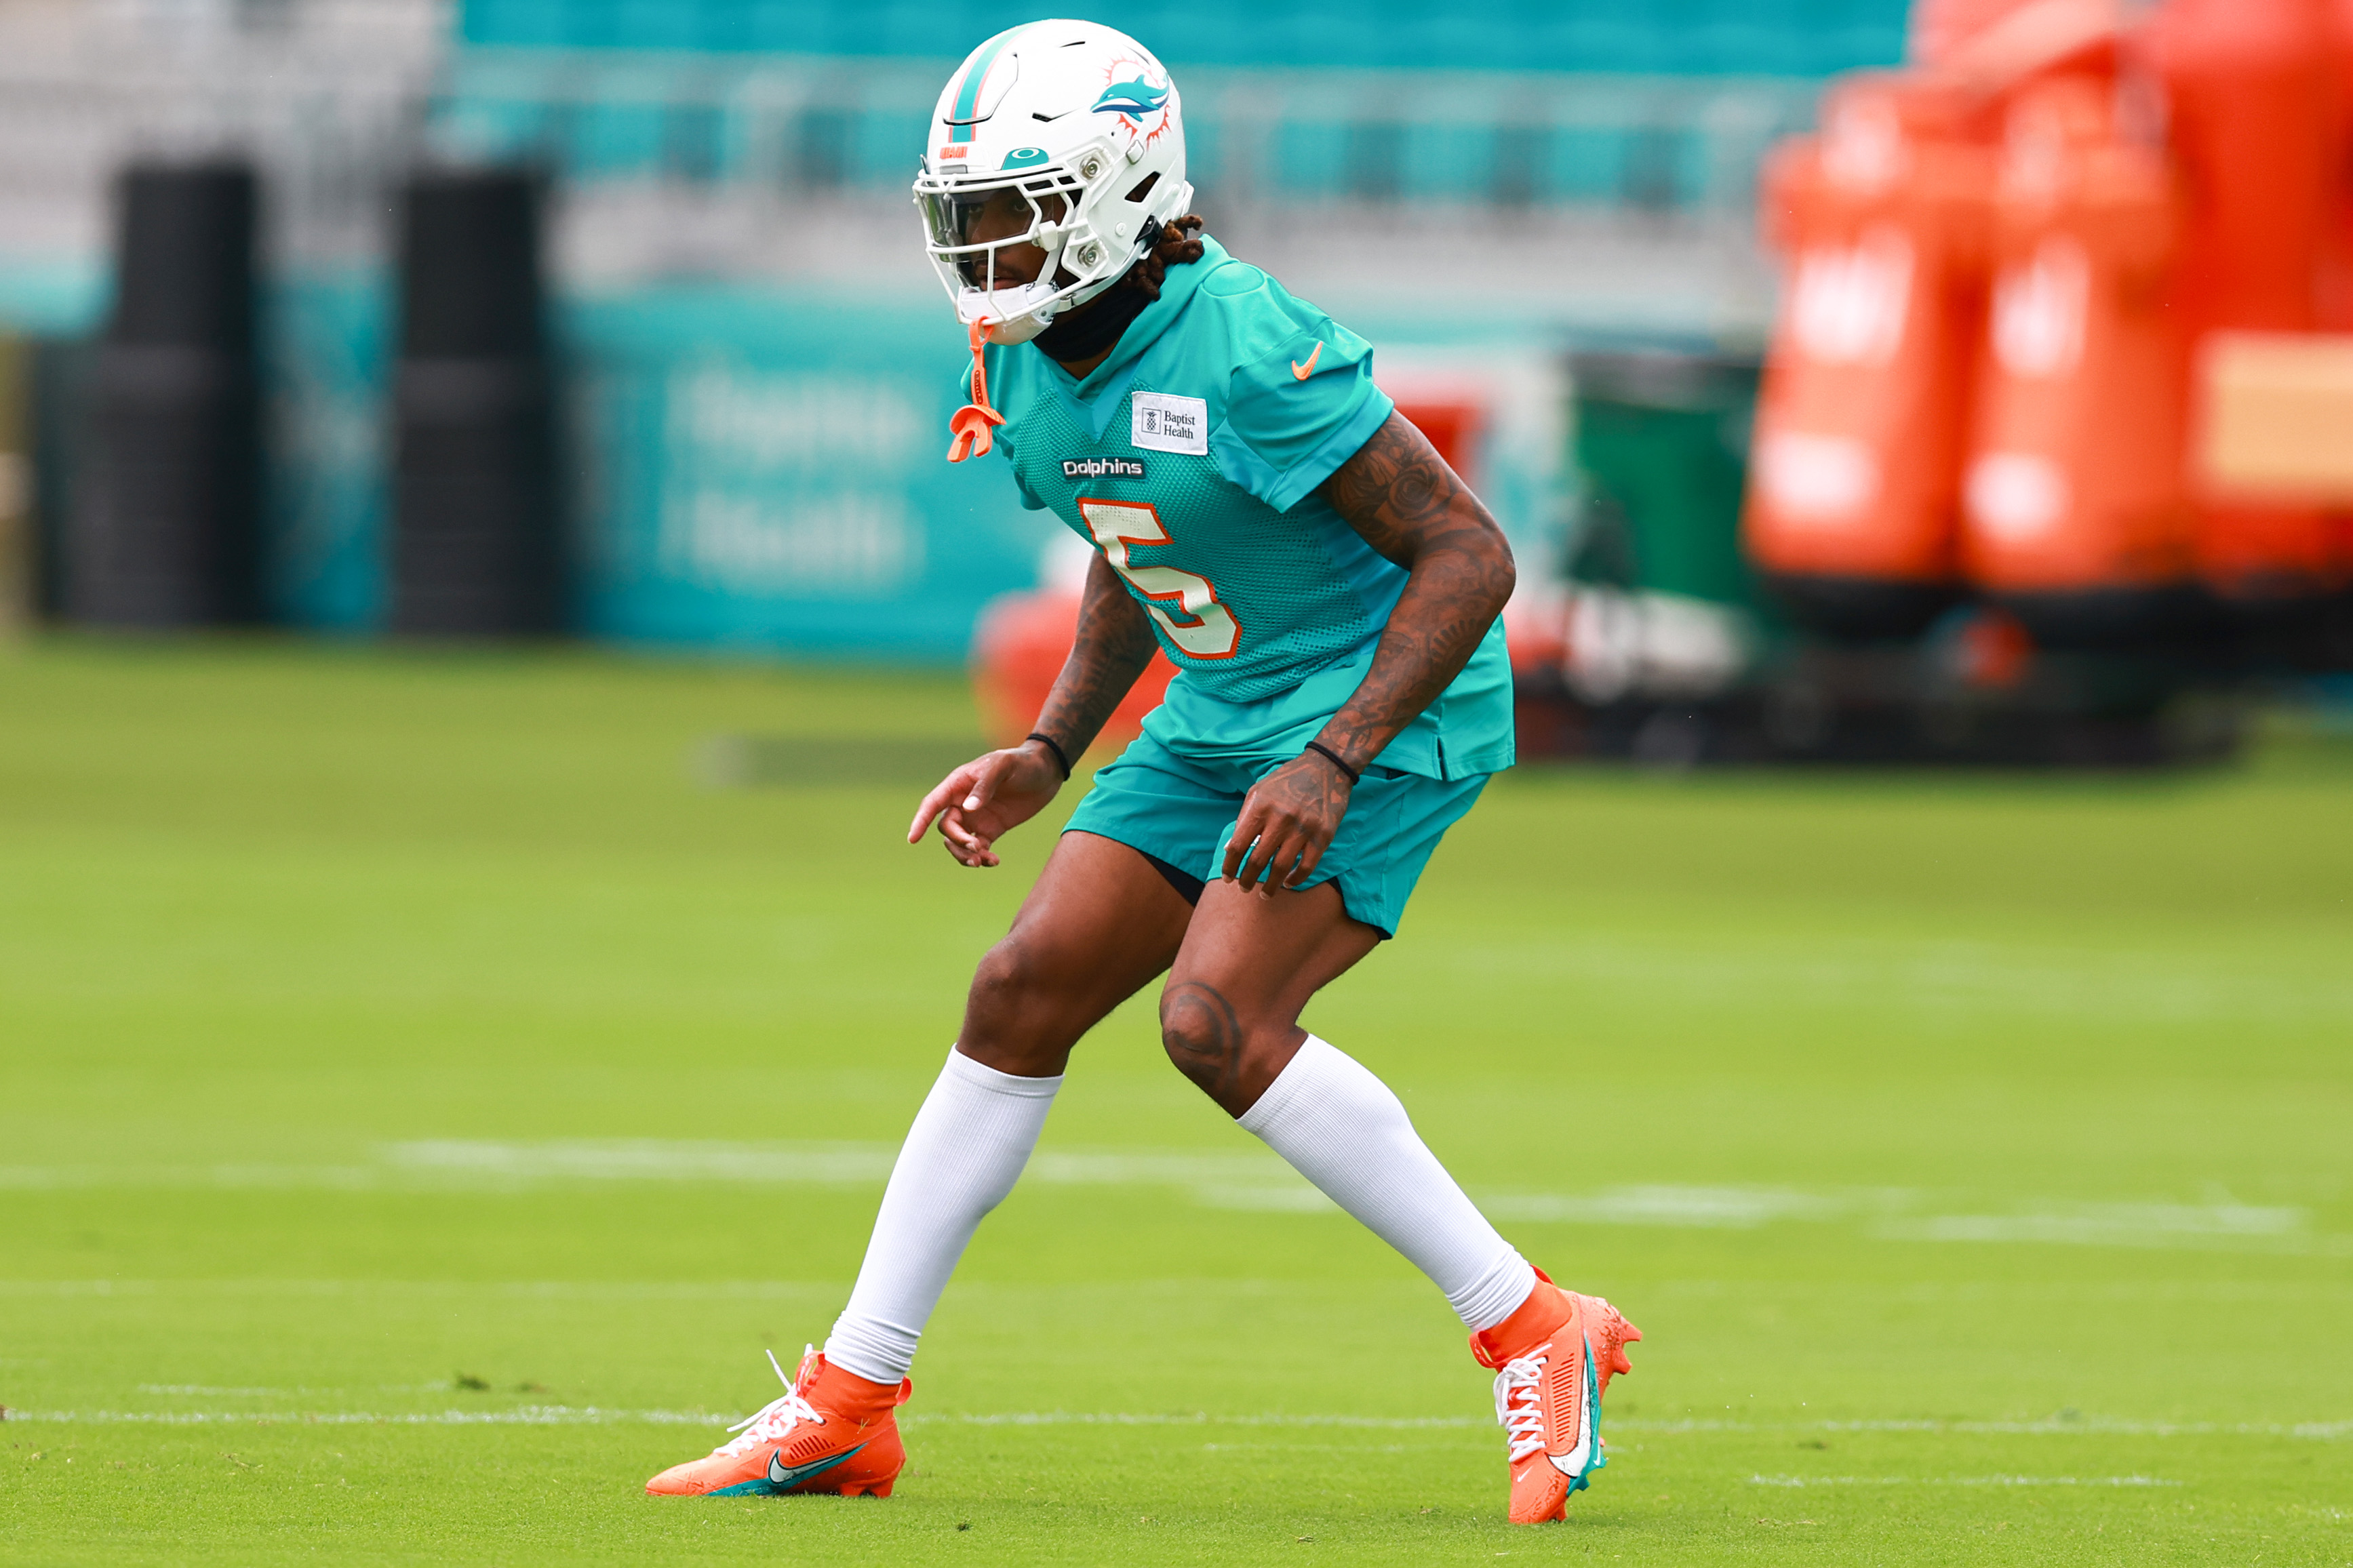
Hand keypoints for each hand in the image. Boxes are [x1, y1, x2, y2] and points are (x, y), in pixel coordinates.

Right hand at [908, 741, 1066, 866]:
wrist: (1047, 771)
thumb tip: (967, 809)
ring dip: (965, 855)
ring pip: (959, 842)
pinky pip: (978, 849)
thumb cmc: (1022, 762)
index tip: (912, 839)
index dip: (920, 821)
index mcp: (959, 784)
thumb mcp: (1004, 766)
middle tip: (976, 848)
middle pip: (947, 828)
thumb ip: (985, 785)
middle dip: (957, 841)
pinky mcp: (991, 830)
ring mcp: (976, 817)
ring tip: (982, 861)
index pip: (932, 804)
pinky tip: (994, 861)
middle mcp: (962, 802)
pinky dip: (982, 858)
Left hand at [1221, 750, 1353, 893]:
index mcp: (1260, 807)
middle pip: (1257, 860)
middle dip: (1247, 880)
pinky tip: (1288, 883)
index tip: (1227, 878)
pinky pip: (1307, 866)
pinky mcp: (1323, 836)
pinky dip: (1296, 879)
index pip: (1237, 845)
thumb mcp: (1258, 792)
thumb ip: (1244, 819)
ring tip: (1264, 894)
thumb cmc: (1286, 780)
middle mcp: (1280, 818)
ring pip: (1281, 868)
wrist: (1325, 768)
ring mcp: (1303, 828)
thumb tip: (1230, 849)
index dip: (1230, 866)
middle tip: (1244, 889)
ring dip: (1270, 886)